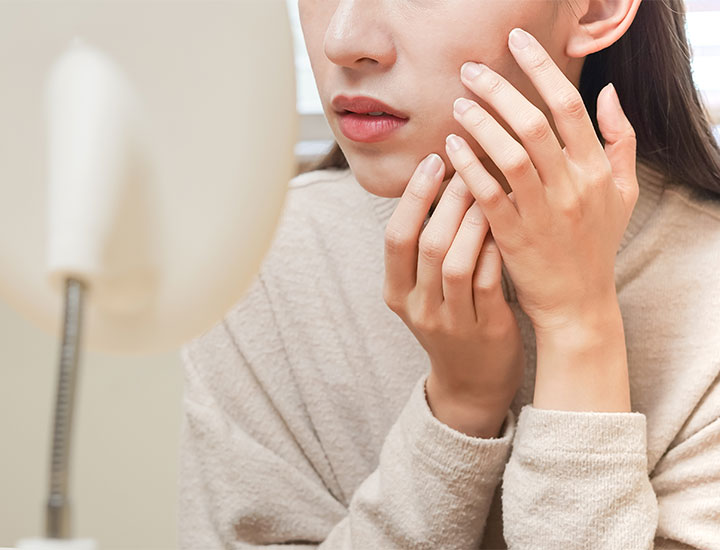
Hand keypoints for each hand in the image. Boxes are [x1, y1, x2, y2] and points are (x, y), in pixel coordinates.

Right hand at [383, 155, 524, 437]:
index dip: (413, 196)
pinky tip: (508, 223)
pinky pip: (488, 283)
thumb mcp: (423, 290)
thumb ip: (424, 247)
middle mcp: (419, 308)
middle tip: (470, 162)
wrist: (471, 382)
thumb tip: (439, 180)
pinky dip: (495, 249)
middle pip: (428, 244)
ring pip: (457, 263)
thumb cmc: (450, 320)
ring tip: (489, 187)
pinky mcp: (486, 330)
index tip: (433, 161)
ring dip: (473, 221)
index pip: (395, 237)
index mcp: (396, 292)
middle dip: (448, 199)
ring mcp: (451, 321)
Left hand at [444, 27, 638, 336]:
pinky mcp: (515, 237)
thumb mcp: (623, 192)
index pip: (569, 107)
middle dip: (500, 90)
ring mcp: (544, 213)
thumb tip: (609, 92)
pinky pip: (489, 194)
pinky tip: (451, 147)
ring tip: (458, 104)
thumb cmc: (595, 244)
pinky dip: (469, 167)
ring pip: (510, 156)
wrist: (578, 302)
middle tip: (471, 70)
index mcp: (597, 171)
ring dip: (482, 125)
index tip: (515, 42)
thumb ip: (621, 140)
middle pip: (535, 125)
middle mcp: (572, 187)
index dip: (541, 69)